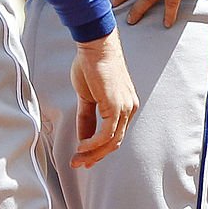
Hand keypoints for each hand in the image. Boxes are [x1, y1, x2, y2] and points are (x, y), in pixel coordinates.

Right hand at [69, 28, 138, 168]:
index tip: (83, 157)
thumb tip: (81, 137)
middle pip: (114, 142)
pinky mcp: (117, 106)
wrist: (94, 45)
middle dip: (95, 156)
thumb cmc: (90, 64)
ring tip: (77, 158)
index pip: (113, 134)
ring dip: (93, 153)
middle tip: (78, 163)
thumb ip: (86, 117)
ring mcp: (125, 108)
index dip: (97, 149)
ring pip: (112, 142)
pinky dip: (94, 143)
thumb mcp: (86, 95)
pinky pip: (107, 134)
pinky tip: (82, 146)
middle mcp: (129, 108)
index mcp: (125, 105)